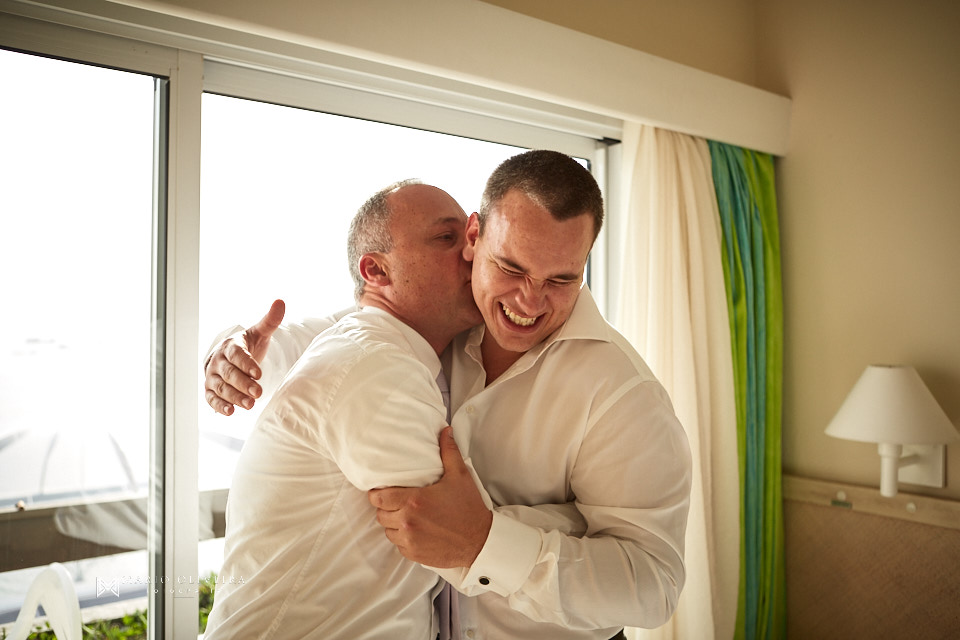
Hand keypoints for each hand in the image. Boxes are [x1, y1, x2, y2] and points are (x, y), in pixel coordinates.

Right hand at [204, 299, 284, 414]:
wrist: (228, 356)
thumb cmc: (247, 345)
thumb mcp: (259, 332)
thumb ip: (270, 320)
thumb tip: (280, 301)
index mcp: (230, 346)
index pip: (237, 355)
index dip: (247, 364)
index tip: (259, 374)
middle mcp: (218, 362)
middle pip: (229, 374)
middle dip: (243, 384)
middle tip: (258, 393)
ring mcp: (212, 377)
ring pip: (221, 388)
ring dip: (234, 397)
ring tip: (250, 405)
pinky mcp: (210, 390)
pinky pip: (212, 398)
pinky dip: (219, 405)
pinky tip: (231, 411)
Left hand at [369, 427, 492, 567]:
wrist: (480, 541)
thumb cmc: (469, 508)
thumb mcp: (460, 476)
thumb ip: (448, 451)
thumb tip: (445, 431)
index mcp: (414, 501)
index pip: (378, 498)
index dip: (376, 493)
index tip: (382, 490)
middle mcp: (408, 522)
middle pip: (380, 514)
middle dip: (386, 507)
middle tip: (397, 502)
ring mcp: (410, 541)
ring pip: (388, 530)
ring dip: (393, 524)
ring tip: (406, 516)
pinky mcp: (414, 554)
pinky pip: (398, 545)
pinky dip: (403, 538)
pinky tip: (416, 531)